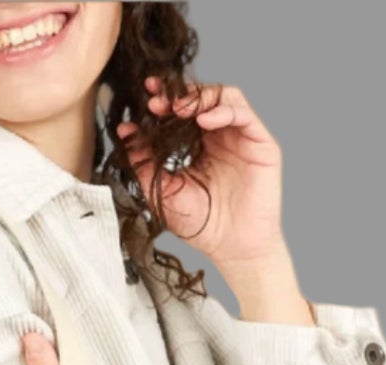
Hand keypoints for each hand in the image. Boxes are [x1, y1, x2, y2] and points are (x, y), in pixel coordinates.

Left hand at [116, 78, 313, 325]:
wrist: (232, 249)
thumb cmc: (202, 226)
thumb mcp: (163, 192)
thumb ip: (144, 163)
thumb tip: (125, 133)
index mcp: (199, 145)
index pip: (182, 112)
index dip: (164, 101)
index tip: (145, 97)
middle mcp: (221, 136)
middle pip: (201, 98)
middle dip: (177, 94)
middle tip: (156, 100)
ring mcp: (241, 137)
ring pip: (223, 97)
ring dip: (199, 97)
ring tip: (177, 107)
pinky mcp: (260, 143)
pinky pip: (243, 114)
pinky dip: (222, 111)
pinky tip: (203, 120)